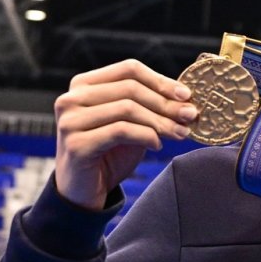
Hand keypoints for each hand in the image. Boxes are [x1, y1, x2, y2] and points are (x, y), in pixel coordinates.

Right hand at [53, 59, 196, 209]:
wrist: (84, 192)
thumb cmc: (110, 153)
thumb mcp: (132, 123)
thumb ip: (150, 105)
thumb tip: (186, 98)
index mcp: (84, 84)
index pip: (129, 69)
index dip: (161, 80)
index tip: (186, 95)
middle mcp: (71, 98)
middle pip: (131, 88)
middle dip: (166, 103)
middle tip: (190, 115)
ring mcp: (70, 121)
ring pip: (127, 108)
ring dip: (160, 121)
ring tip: (179, 133)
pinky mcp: (76, 144)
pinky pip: (121, 131)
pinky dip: (145, 136)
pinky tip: (157, 145)